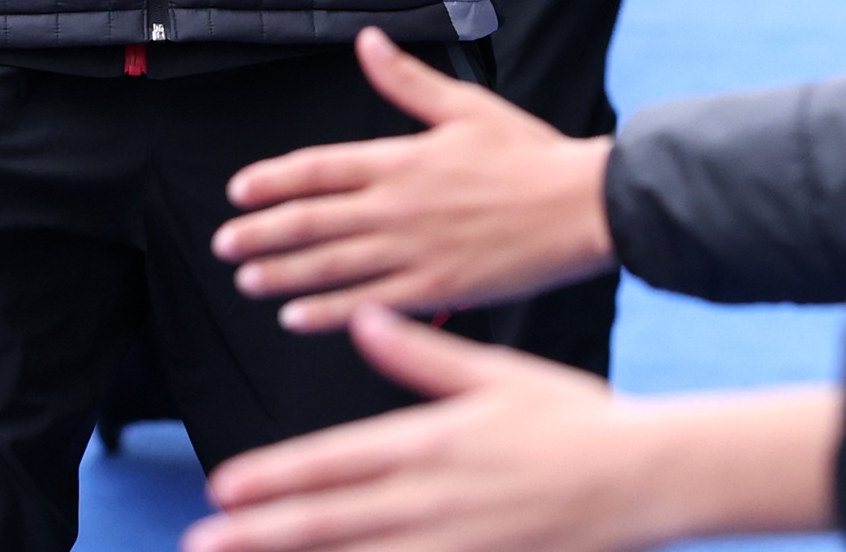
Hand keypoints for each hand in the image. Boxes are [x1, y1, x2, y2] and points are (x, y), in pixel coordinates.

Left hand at [190, 310, 839, 551]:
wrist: (642, 477)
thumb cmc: (572, 420)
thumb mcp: (494, 373)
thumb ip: (419, 352)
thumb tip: (363, 316)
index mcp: (430, 443)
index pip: (334, 464)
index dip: (275, 479)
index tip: (225, 488)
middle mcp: (431, 501)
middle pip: (330, 523)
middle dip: (261, 536)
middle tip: (202, 543)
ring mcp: (454, 546)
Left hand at [212, 28, 616, 329]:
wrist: (581, 205)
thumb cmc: (529, 154)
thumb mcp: (465, 107)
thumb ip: (407, 81)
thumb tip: (368, 43)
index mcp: (402, 158)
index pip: (320, 169)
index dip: (273, 181)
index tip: (238, 191)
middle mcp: (398, 206)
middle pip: (313, 220)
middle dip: (263, 232)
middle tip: (224, 243)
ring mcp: (414, 250)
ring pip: (332, 265)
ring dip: (283, 274)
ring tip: (247, 280)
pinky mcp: (436, 287)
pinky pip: (369, 302)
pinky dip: (328, 312)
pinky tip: (297, 318)